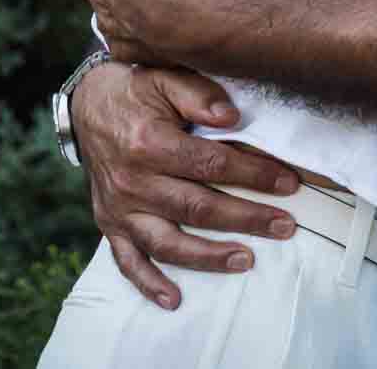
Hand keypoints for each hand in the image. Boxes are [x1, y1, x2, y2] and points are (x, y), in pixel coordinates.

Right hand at [72, 60, 302, 309]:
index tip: (288, 183)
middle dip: (246, 218)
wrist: (87, 105)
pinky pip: (127, 261)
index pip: (210, 165)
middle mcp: (131, 181)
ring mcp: (119, 208)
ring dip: (208, 257)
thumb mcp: (165, 76)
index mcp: (149, 143)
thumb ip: (198, 94)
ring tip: (246, 260)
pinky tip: (174, 300)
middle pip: (196, 208)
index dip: (253, 175)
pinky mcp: (109, 223)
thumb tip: (233, 117)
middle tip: (285, 226)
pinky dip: (148, 283)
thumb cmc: (136, 90)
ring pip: (167, 242)